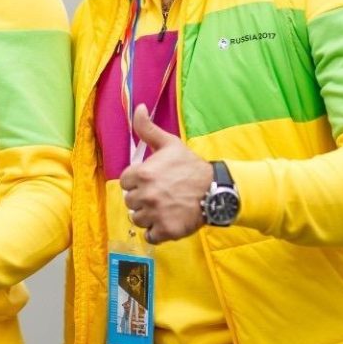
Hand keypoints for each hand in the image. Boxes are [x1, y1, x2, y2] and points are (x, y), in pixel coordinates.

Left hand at [119, 106, 211, 244]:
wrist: (217, 190)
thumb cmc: (191, 166)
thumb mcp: (170, 144)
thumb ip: (148, 129)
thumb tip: (138, 108)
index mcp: (142, 174)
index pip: (125, 183)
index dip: (137, 182)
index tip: (152, 181)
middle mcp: (146, 195)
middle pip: (130, 202)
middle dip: (142, 199)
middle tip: (160, 195)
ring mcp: (155, 214)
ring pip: (138, 219)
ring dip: (148, 216)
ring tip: (164, 208)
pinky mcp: (166, 231)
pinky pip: (150, 235)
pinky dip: (156, 231)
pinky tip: (167, 221)